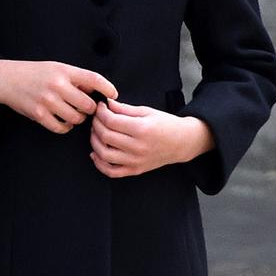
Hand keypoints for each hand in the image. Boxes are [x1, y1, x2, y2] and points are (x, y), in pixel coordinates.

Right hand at [0, 60, 116, 133]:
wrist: (8, 79)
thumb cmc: (36, 73)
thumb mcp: (57, 68)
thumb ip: (76, 78)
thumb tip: (97, 90)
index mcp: (64, 71)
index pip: (93, 78)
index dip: (107, 87)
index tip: (113, 94)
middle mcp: (57, 85)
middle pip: (87, 104)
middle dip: (90, 108)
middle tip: (87, 107)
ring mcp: (47, 101)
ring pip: (76, 118)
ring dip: (79, 118)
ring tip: (74, 113)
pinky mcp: (39, 115)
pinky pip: (61, 127)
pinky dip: (65, 127)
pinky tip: (64, 121)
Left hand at [90, 98, 213, 177]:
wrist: (181, 142)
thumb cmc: (166, 124)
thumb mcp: (147, 111)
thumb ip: (125, 109)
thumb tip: (107, 104)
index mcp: (141, 129)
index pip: (111, 121)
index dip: (101, 112)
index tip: (100, 107)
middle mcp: (138, 147)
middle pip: (106, 136)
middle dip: (96, 124)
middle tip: (96, 117)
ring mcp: (136, 161)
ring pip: (104, 154)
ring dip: (94, 142)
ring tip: (96, 132)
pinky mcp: (135, 170)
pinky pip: (112, 171)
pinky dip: (100, 164)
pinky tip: (96, 153)